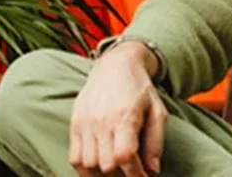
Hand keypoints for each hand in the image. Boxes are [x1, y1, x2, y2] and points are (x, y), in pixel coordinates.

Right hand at [69, 42, 167, 175]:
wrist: (115, 66)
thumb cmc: (140, 89)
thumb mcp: (157, 111)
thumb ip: (156, 142)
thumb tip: (153, 170)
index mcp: (125, 116)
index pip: (125, 156)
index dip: (135, 174)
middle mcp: (101, 121)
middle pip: (106, 164)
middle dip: (121, 176)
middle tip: (132, 173)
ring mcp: (85, 123)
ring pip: (88, 164)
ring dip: (103, 175)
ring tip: (117, 172)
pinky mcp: (75, 124)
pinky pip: (74, 157)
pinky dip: (85, 169)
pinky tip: (99, 168)